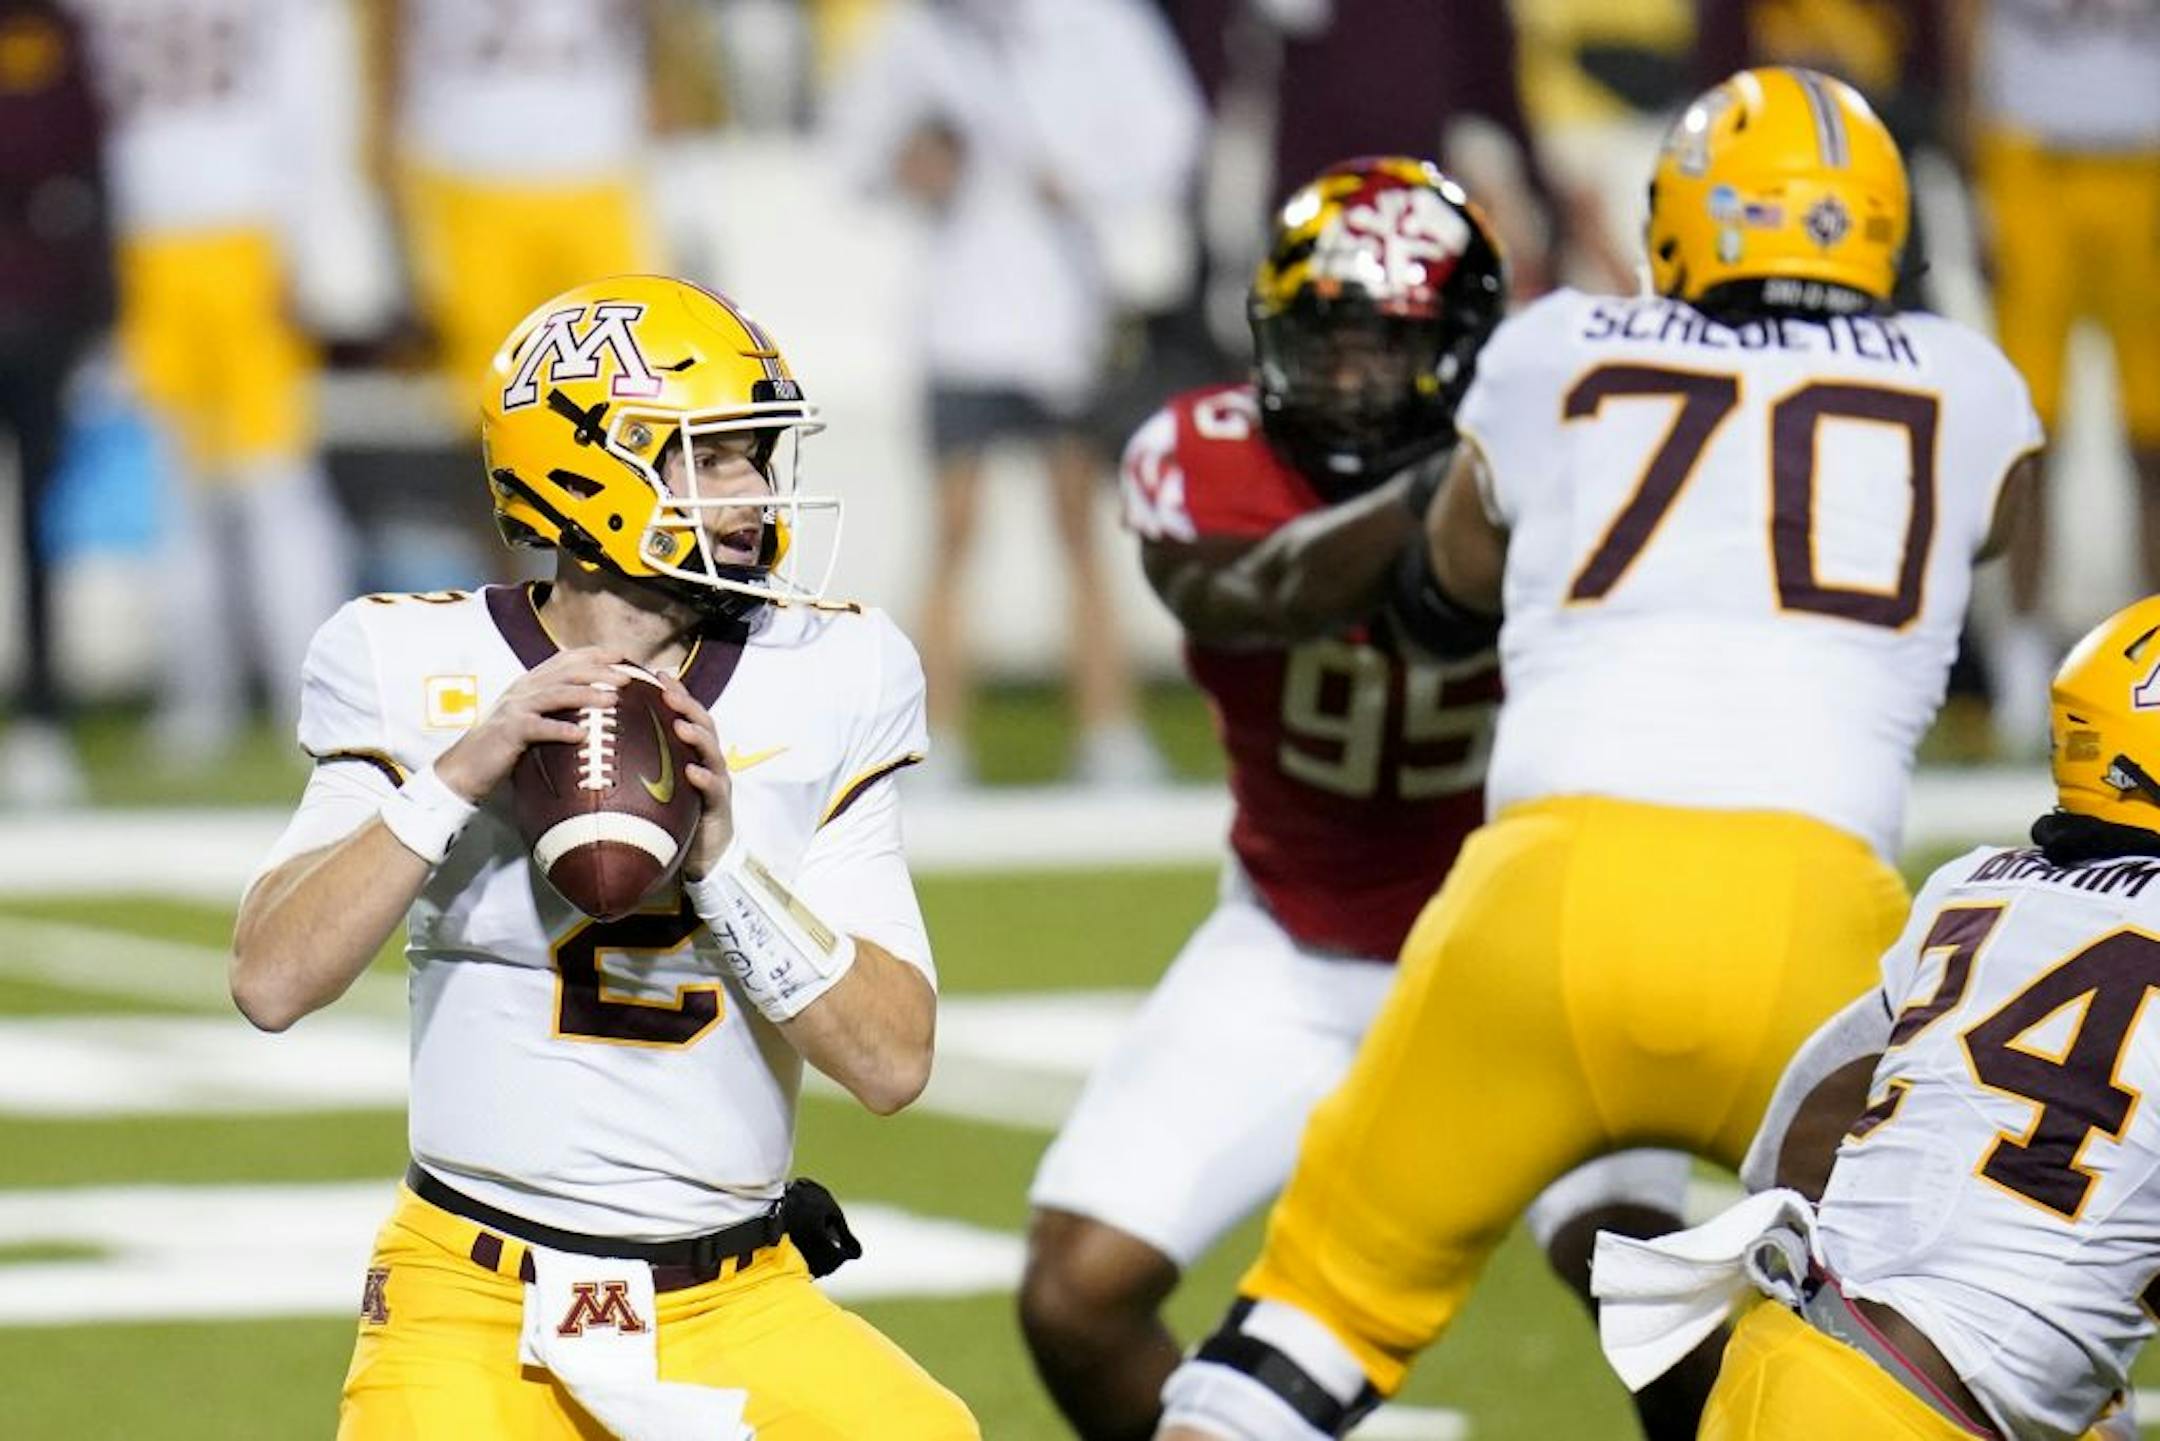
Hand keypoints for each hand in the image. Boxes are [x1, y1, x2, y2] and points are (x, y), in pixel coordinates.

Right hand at [433, 647, 628, 803]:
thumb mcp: (531, 719)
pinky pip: (538, 728)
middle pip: (566, 672)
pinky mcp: (509, 731)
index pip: (565, 659)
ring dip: (586, 695)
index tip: (622, 654)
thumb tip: (593, 710)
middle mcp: (524, 689)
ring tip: (613, 700)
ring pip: (555, 694)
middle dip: (599, 671)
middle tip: (628, 677)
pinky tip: (582, 735)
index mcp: (530, 683)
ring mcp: (515, 708)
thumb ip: (555, 709)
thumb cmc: (503, 746)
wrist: (464, 767)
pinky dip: (561, 730)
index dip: (594, 654)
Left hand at [651, 669, 734, 878]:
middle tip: (667, 692)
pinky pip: (715, 788)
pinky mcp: (719, 805)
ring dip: (697, 736)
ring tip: (680, 726)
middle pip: (703, 723)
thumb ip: (636, 763)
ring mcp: (716, 780)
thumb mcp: (653, 785)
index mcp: (690, 751)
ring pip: (712, 751)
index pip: (685, 714)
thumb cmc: (673, 815)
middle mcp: (707, 760)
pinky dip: (704, 778)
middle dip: (687, 705)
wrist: (702, 853)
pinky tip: (692, 773)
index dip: (674, 692)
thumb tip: (595, 748)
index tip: (654, 673)